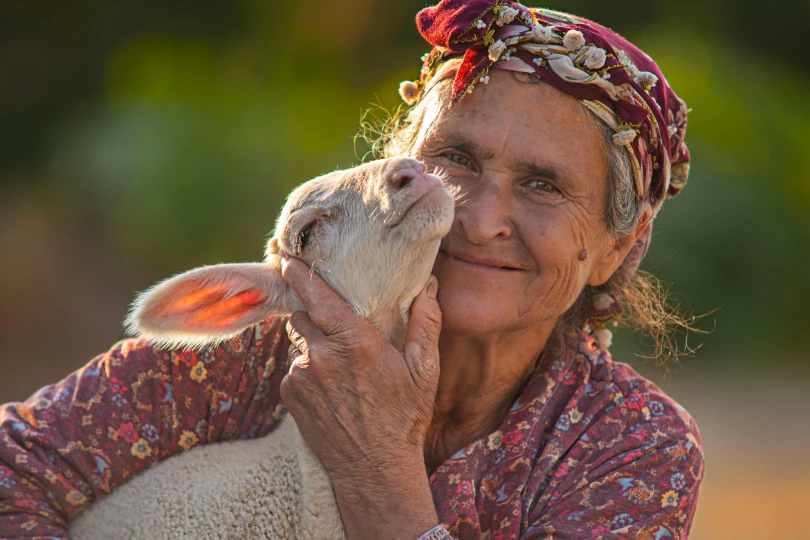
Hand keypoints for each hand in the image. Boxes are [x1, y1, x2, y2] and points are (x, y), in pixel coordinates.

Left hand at [279, 257, 441, 538]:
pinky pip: (294, 370)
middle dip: (314, 316)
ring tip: (340, 369)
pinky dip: (308, 372)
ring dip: (314, 347)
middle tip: (336, 330)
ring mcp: (302, 377)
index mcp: (355, 342)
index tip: (289, 259)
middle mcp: (322, 355)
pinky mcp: (290, 396)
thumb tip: (428, 285)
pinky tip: (331, 391)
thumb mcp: (424, 370)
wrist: (374, 470)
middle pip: (302, 316)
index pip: (318, 296)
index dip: (301, 274)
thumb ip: (425, 322)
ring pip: (299, 344)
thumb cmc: (404, 418)